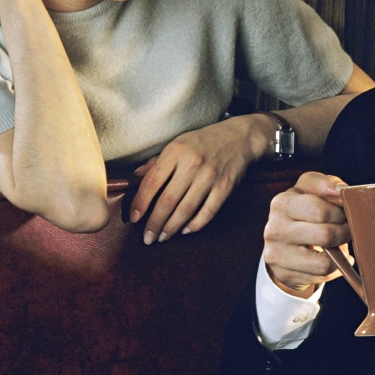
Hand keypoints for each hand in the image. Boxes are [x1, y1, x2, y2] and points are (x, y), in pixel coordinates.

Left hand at [130, 116, 264, 243]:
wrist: (240, 137)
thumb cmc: (204, 141)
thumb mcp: (178, 143)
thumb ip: (157, 162)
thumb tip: (136, 176)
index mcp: (176, 151)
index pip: (152, 182)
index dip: (140, 203)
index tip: (134, 218)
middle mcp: (192, 164)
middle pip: (167, 200)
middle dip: (154, 223)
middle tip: (147, 238)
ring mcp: (209, 177)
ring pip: (186, 210)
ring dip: (171, 228)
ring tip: (162, 237)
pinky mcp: (224, 188)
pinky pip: (207, 212)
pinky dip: (195, 225)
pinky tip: (185, 230)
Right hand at [262, 171, 350, 295]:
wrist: (282, 241)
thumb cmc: (303, 211)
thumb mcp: (310, 190)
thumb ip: (327, 184)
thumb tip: (341, 190)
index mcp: (282, 203)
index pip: (321, 211)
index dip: (341, 214)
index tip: (345, 214)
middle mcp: (275, 228)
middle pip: (325, 235)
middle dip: (345, 233)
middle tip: (348, 230)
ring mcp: (276, 254)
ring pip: (325, 262)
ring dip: (340, 255)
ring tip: (339, 246)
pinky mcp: (283, 274)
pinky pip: (321, 275)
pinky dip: (333, 269)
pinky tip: (330, 259)